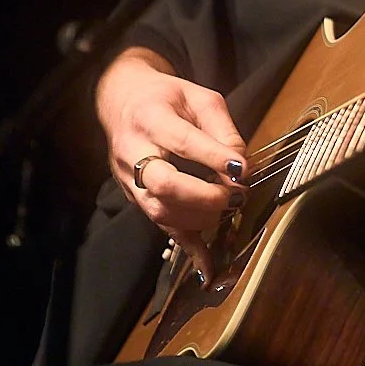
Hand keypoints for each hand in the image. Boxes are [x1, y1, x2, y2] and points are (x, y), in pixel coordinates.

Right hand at [97, 48, 247, 281]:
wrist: (122, 101)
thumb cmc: (166, 98)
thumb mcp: (199, 97)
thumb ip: (222, 128)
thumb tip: (241, 166)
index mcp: (151, 118)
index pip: (182, 142)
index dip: (214, 158)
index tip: (242, 169)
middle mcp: (133, 152)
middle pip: (164, 184)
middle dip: (204, 197)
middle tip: (235, 196)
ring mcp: (130, 180)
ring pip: (160, 211)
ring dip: (200, 218)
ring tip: (229, 209)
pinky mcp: (136, 199)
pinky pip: (161, 229)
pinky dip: (188, 249)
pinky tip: (208, 268)